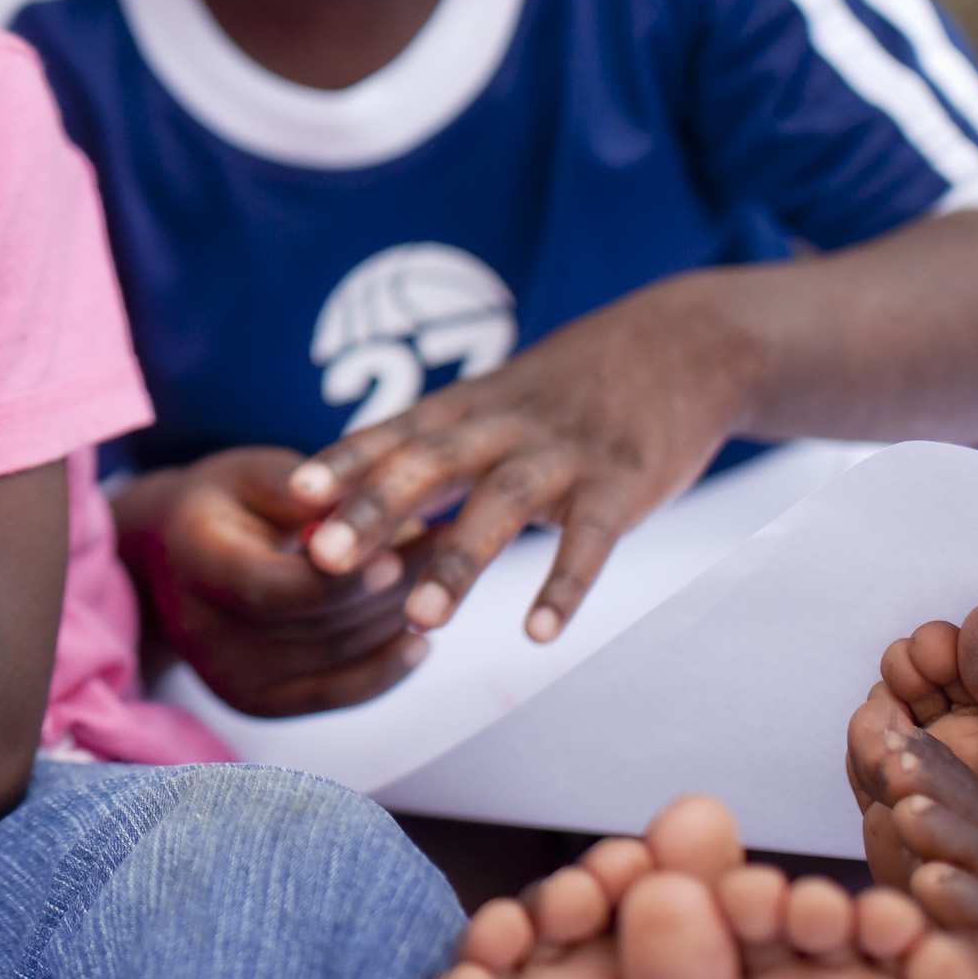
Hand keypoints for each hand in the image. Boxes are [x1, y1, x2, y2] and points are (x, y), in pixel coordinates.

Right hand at [116, 447, 433, 716]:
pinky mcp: (257, 704)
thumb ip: (302, 489)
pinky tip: (419, 639)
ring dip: (396, 618)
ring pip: (336, 659)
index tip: (396, 552)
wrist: (172, 561)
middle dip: (389, 587)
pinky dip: (384, 668)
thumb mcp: (252, 473)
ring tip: (442, 576)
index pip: (270, 588)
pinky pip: (336, 694)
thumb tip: (360, 505)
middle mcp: (201, 632)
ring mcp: (229, 678)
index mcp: (193, 561)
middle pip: (314, 626)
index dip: (336, 580)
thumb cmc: (225, 502)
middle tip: (449, 544)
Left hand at [286, 280, 759, 641]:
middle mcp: (503, 424)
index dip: (342, 464)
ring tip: (422, 621)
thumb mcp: (492, 401)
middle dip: (374, 511)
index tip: (292, 498)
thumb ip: (429, 448)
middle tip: (325, 561)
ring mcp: (563, 453)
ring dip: (459, 563)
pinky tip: (539, 634)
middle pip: (429, 465)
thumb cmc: (568, 388)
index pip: (390, 434)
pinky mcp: (623, 483)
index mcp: (464, 407)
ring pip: (500, 506)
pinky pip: (590, 538)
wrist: (685, 345)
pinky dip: (565, 584)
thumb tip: (351, 506)